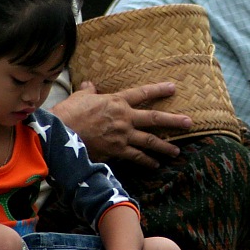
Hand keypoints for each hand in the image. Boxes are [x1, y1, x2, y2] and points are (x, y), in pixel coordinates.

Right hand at [49, 81, 193, 166]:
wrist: (60, 133)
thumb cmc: (68, 113)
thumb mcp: (80, 97)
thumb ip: (89, 91)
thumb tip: (90, 84)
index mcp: (117, 101)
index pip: (143, 93)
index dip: (159, 90)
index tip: (174, 88)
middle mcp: (124, 117)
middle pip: (155, 118)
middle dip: (174, 120)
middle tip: (189, 122)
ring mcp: (122, 135)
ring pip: (150, 141)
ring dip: (165, 146)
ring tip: (177, 151)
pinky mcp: (117, 151)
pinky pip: (136, 157)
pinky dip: (147, 162)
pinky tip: (155, 165)